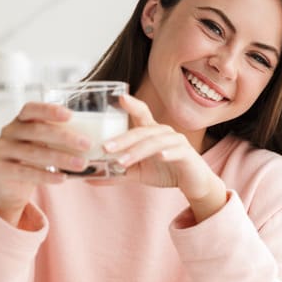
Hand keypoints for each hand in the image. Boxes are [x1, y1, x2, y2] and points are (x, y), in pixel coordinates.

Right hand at [0, 102, 91, 225]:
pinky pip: (25, 172)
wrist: (7, 188)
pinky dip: (46, 175)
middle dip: (64, 137)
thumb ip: (57, 139)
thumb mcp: (41, 145)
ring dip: (61, 158)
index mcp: (19, 121)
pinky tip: (63, 178)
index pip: (30, 109)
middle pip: (36, 131)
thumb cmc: (31, 161)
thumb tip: (94, 140)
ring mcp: (0, 151)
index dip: (49, 110)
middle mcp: (8, 132)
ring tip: (82, 164)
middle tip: (87, 144)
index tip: (70, 115)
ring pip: (33, 153)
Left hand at [101, 95, 226, 221]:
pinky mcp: (187, 154)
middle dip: (122, 139)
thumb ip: (116, 173)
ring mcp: (176, 142)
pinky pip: (176, 151)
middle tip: (105, 148)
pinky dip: (168, 153)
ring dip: (137, 151)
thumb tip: (88, 178)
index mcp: (151, 132)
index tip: (119, 97)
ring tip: (122, 161)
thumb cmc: (165, 171)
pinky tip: (160, 157)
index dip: (132, 104)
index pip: (141, 113)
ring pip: (155, 143)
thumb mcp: (137, 172)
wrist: (194, 183)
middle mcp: (163, 132)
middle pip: (141, 131)